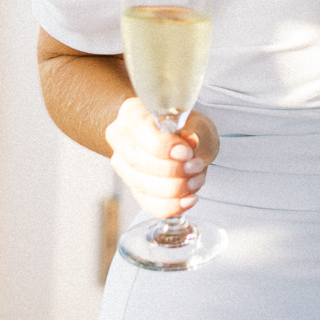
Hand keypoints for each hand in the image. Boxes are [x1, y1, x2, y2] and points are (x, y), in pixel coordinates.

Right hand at [104, 96, 219, 217]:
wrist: (183, 143)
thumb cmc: (188, 128)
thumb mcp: (198, 122)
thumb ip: (196, 129)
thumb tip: (190, 140)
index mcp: (133, 113)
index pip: (141, 132)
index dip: (164, 147)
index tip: (187, 153)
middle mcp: (120, 138)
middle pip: (140, 162)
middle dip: (174, 170)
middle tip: (196, 165)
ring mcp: (123, 166)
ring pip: (143, 185)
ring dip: (176, 188)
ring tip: (197, 178)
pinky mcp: (133, 188)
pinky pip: (148, 204)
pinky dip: (171, 206)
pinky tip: (188, 199)